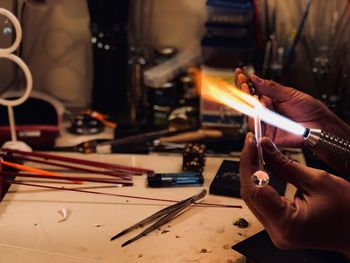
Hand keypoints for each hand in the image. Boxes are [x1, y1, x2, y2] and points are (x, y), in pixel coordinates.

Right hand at [234, 68, 349, 147]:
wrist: (319, 125)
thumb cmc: (308, 109)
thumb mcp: (288, 93)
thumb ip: (270, 87)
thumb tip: (254, 77)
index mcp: (269, 98)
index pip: (252, 89)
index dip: (244, 82)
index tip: (240, 74)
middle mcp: (265, 111)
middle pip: (247, 102)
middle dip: (243, 90)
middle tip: (242, 82)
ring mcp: (265, 123)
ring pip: (249, 115)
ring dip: (249, 105)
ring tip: (253, 95)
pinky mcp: (268, 135)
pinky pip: (256, 130)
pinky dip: (254, 122)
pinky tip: (256, 113)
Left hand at [240, 133, 349, 257]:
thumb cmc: (349, 212)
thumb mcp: (317, 180)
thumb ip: (285, 164)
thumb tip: (265, 147)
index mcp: (286, 224)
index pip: (254, 188)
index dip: (248, 162)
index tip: (249, 142)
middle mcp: (277, 232)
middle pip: (250, 193)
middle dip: (248, 165)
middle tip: (252, 143)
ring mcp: (276, 231)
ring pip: (253, 197)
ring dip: (253, 173)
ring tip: (255, 152)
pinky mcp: (278, 227)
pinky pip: (262, 201)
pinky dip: (260, 183)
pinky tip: (260, 167)